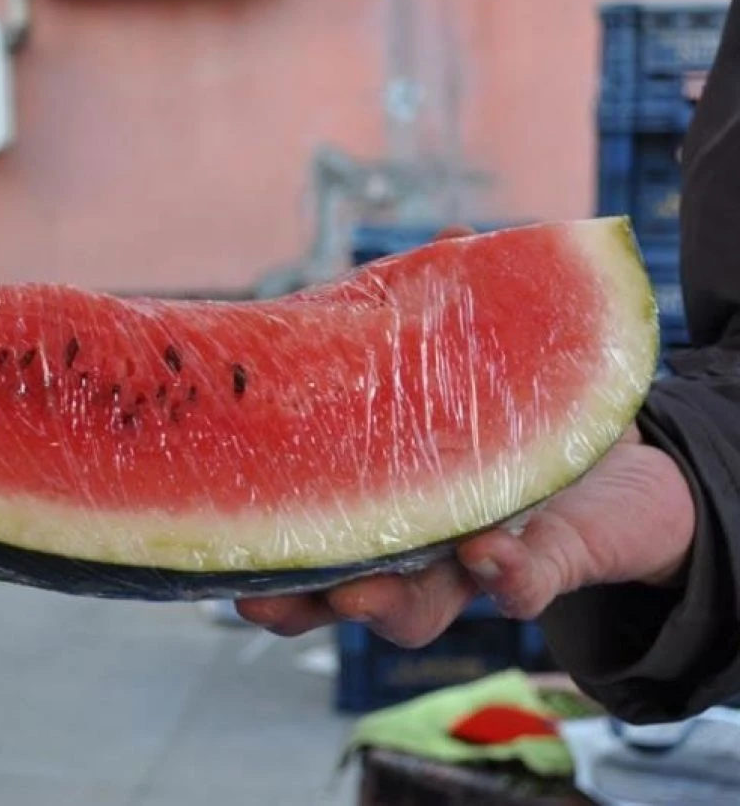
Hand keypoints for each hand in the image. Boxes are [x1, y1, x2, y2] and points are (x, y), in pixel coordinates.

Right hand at [235, 228, 696, 646]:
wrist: (628, 468)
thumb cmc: (525, 420)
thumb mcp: (481, 365)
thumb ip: (454, 313)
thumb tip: (452, 236)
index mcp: (381, 506)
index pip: (313, 538)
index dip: (266, 553)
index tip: (217, 551)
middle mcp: (416, 552)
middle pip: (342, 593)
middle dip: (301, 604)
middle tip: (259, 600)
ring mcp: (473, 568)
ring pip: (418, 611)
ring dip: (384, 604)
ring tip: (358, 593)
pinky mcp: (546, 570)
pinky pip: (521, 588)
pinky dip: (504, 576)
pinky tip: (488, 555)